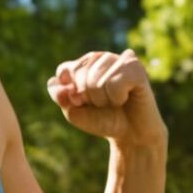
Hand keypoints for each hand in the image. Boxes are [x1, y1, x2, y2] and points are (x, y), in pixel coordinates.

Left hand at [47, 49, 166, 148]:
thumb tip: (57, 81)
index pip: (64, 71)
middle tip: (103, 104)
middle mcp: (99, 57)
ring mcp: (118, 59)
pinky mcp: (135, 66)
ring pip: (96, 81)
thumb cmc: (102, 119)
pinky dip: (117, 98)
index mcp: (82, 63)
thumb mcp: (73, 112)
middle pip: (80, 75)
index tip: (83, 102)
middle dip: (89, 98)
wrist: (131, 135)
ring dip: (104, 100)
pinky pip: (114, 84)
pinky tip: (126, 98)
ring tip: (115, 101)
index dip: (71, 93)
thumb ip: (59, 96)